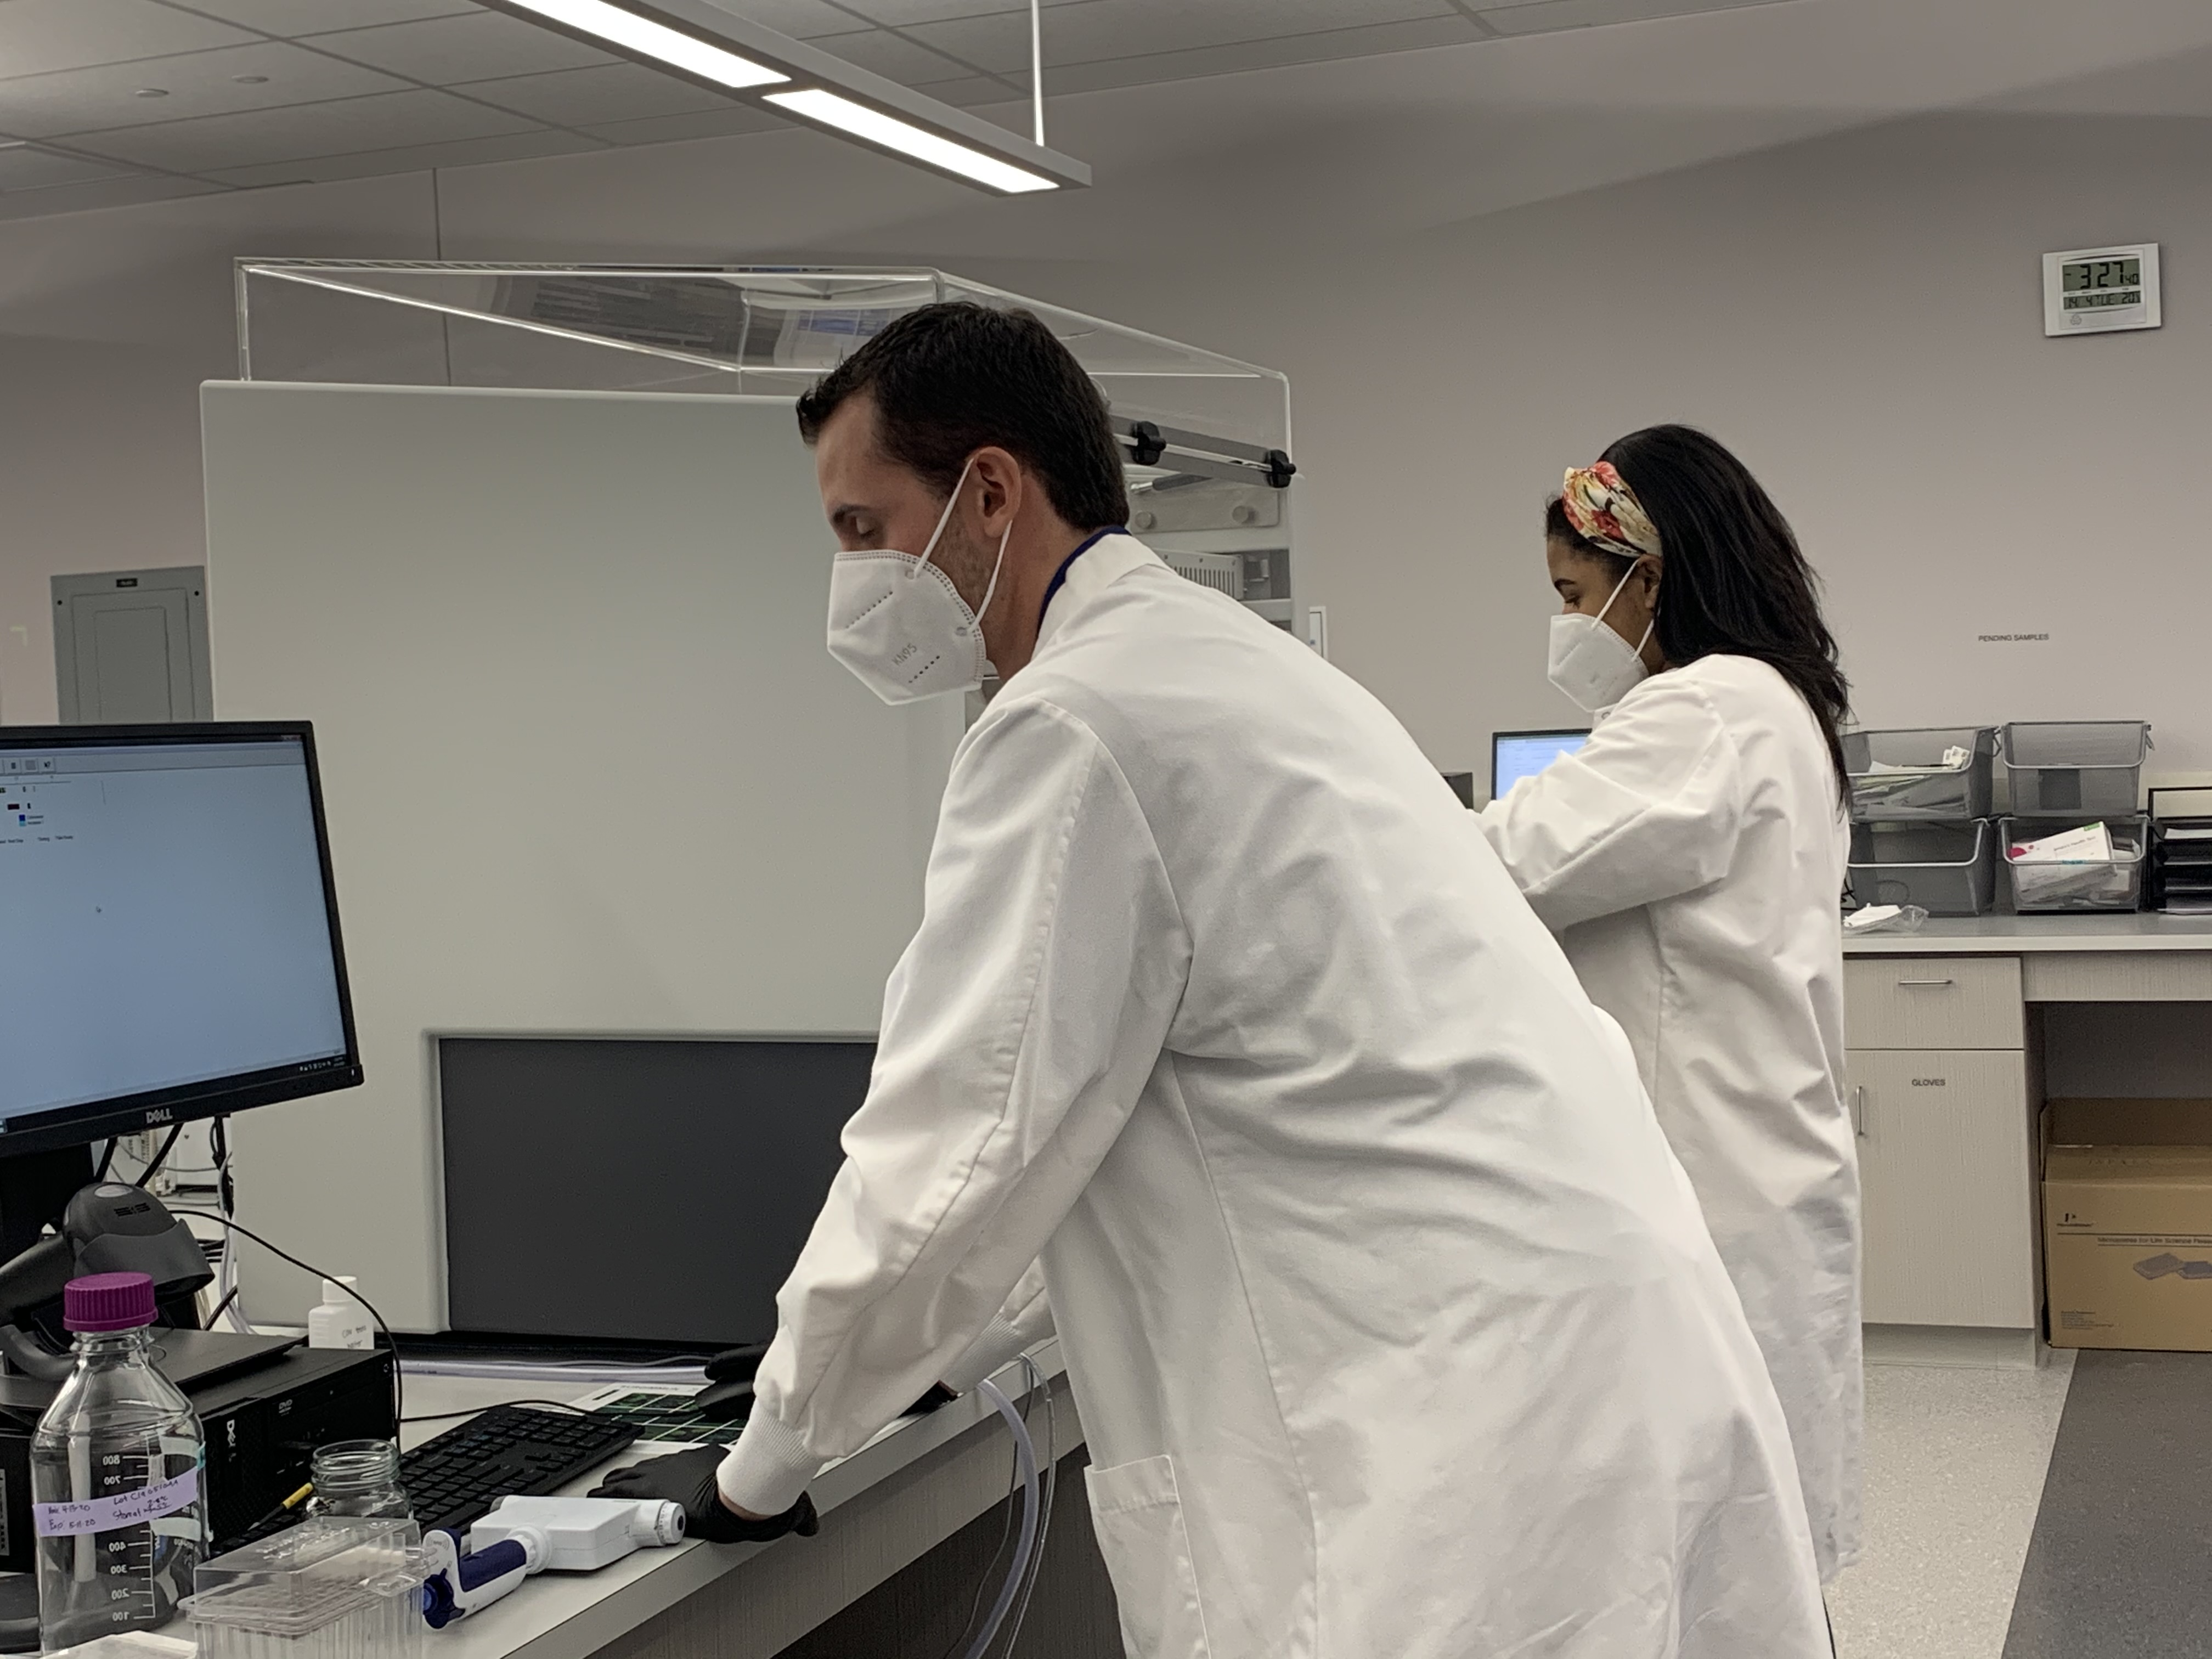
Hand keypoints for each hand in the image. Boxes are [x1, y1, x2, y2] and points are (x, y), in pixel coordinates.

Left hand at [588, 1444, 818, 1544]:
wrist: (734, 1497)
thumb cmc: (750, 1496)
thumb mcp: (773, 1505)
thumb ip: (793, 1514)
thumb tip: (811, 1525)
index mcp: (708, 1463)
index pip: (686, 1465)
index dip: (673, 1474)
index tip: (667, 1480)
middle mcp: (683, 1464)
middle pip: (653, 1467)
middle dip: (635, 1476)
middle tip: (619, 1484)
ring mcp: (664, 1474)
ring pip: (631, 1476)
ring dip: (616, 1484)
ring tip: (602, 1491)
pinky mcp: (650, 1488)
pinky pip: (621, 1488)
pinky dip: (609, 1492)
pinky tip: (600, 1496)